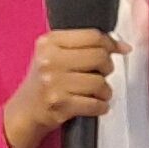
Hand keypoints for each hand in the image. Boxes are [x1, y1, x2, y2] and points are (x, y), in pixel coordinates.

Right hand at [2, 28, 127, 147]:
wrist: (25, 112)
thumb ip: (84, 46)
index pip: (92, 36)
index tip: (120, 50)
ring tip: (94, 93)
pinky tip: (94, 105)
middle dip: (106, 68)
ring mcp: (53, 82)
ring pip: (100, 82)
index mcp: (49, 42)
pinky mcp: (60, 104)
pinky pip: (96, 104)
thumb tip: (123, 46)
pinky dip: (100, 107)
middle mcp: (49, 60)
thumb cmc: (45, 82)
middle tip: (100, 75)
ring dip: (104, 91)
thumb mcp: (54, 54)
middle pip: (99, 57)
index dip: (111, 43)